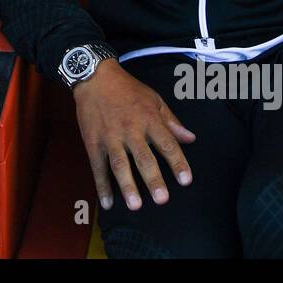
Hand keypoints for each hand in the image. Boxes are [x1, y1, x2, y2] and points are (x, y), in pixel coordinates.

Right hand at [74, 59, 194, 210]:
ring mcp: (110, 137)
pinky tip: (107, 203)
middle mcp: (130, 130)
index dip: (177, 162)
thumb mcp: (154, 99)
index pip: (167, 144)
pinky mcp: (93, 142)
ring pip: (119, 164)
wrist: (95, 77)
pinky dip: (101, 185)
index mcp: (149, 119)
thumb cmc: (127, 89)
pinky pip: (97, 166)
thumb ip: (172, 121)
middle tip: (162, 199)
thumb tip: (190, 138)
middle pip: (143, 157)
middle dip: (153, 179)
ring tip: (135, 205)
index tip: (186, 180)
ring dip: (127, 185)